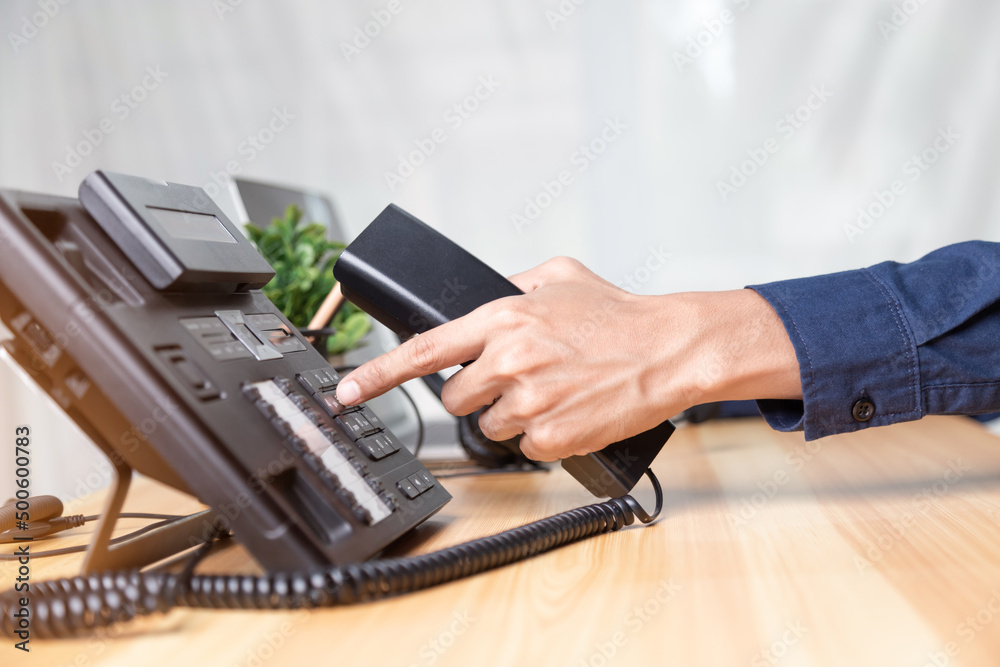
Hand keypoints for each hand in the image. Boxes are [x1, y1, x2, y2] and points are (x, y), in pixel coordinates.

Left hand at [336, 257, 800, 460]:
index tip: (349, 392)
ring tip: (553, 391)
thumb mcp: (558, 275)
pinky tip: (569, 410)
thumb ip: (509, 284)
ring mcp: (528, 402)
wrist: (668, 349)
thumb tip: (483, 292)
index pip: (424, 350)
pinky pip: (524, 447)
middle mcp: (508, 360)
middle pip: (455, 397)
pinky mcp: (551, 437)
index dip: (378, 374)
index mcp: (501, 319)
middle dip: (477, 392)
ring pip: (488, 424)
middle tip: (516, 379)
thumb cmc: (618, 314)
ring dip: (511, 414)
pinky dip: (542, 435)